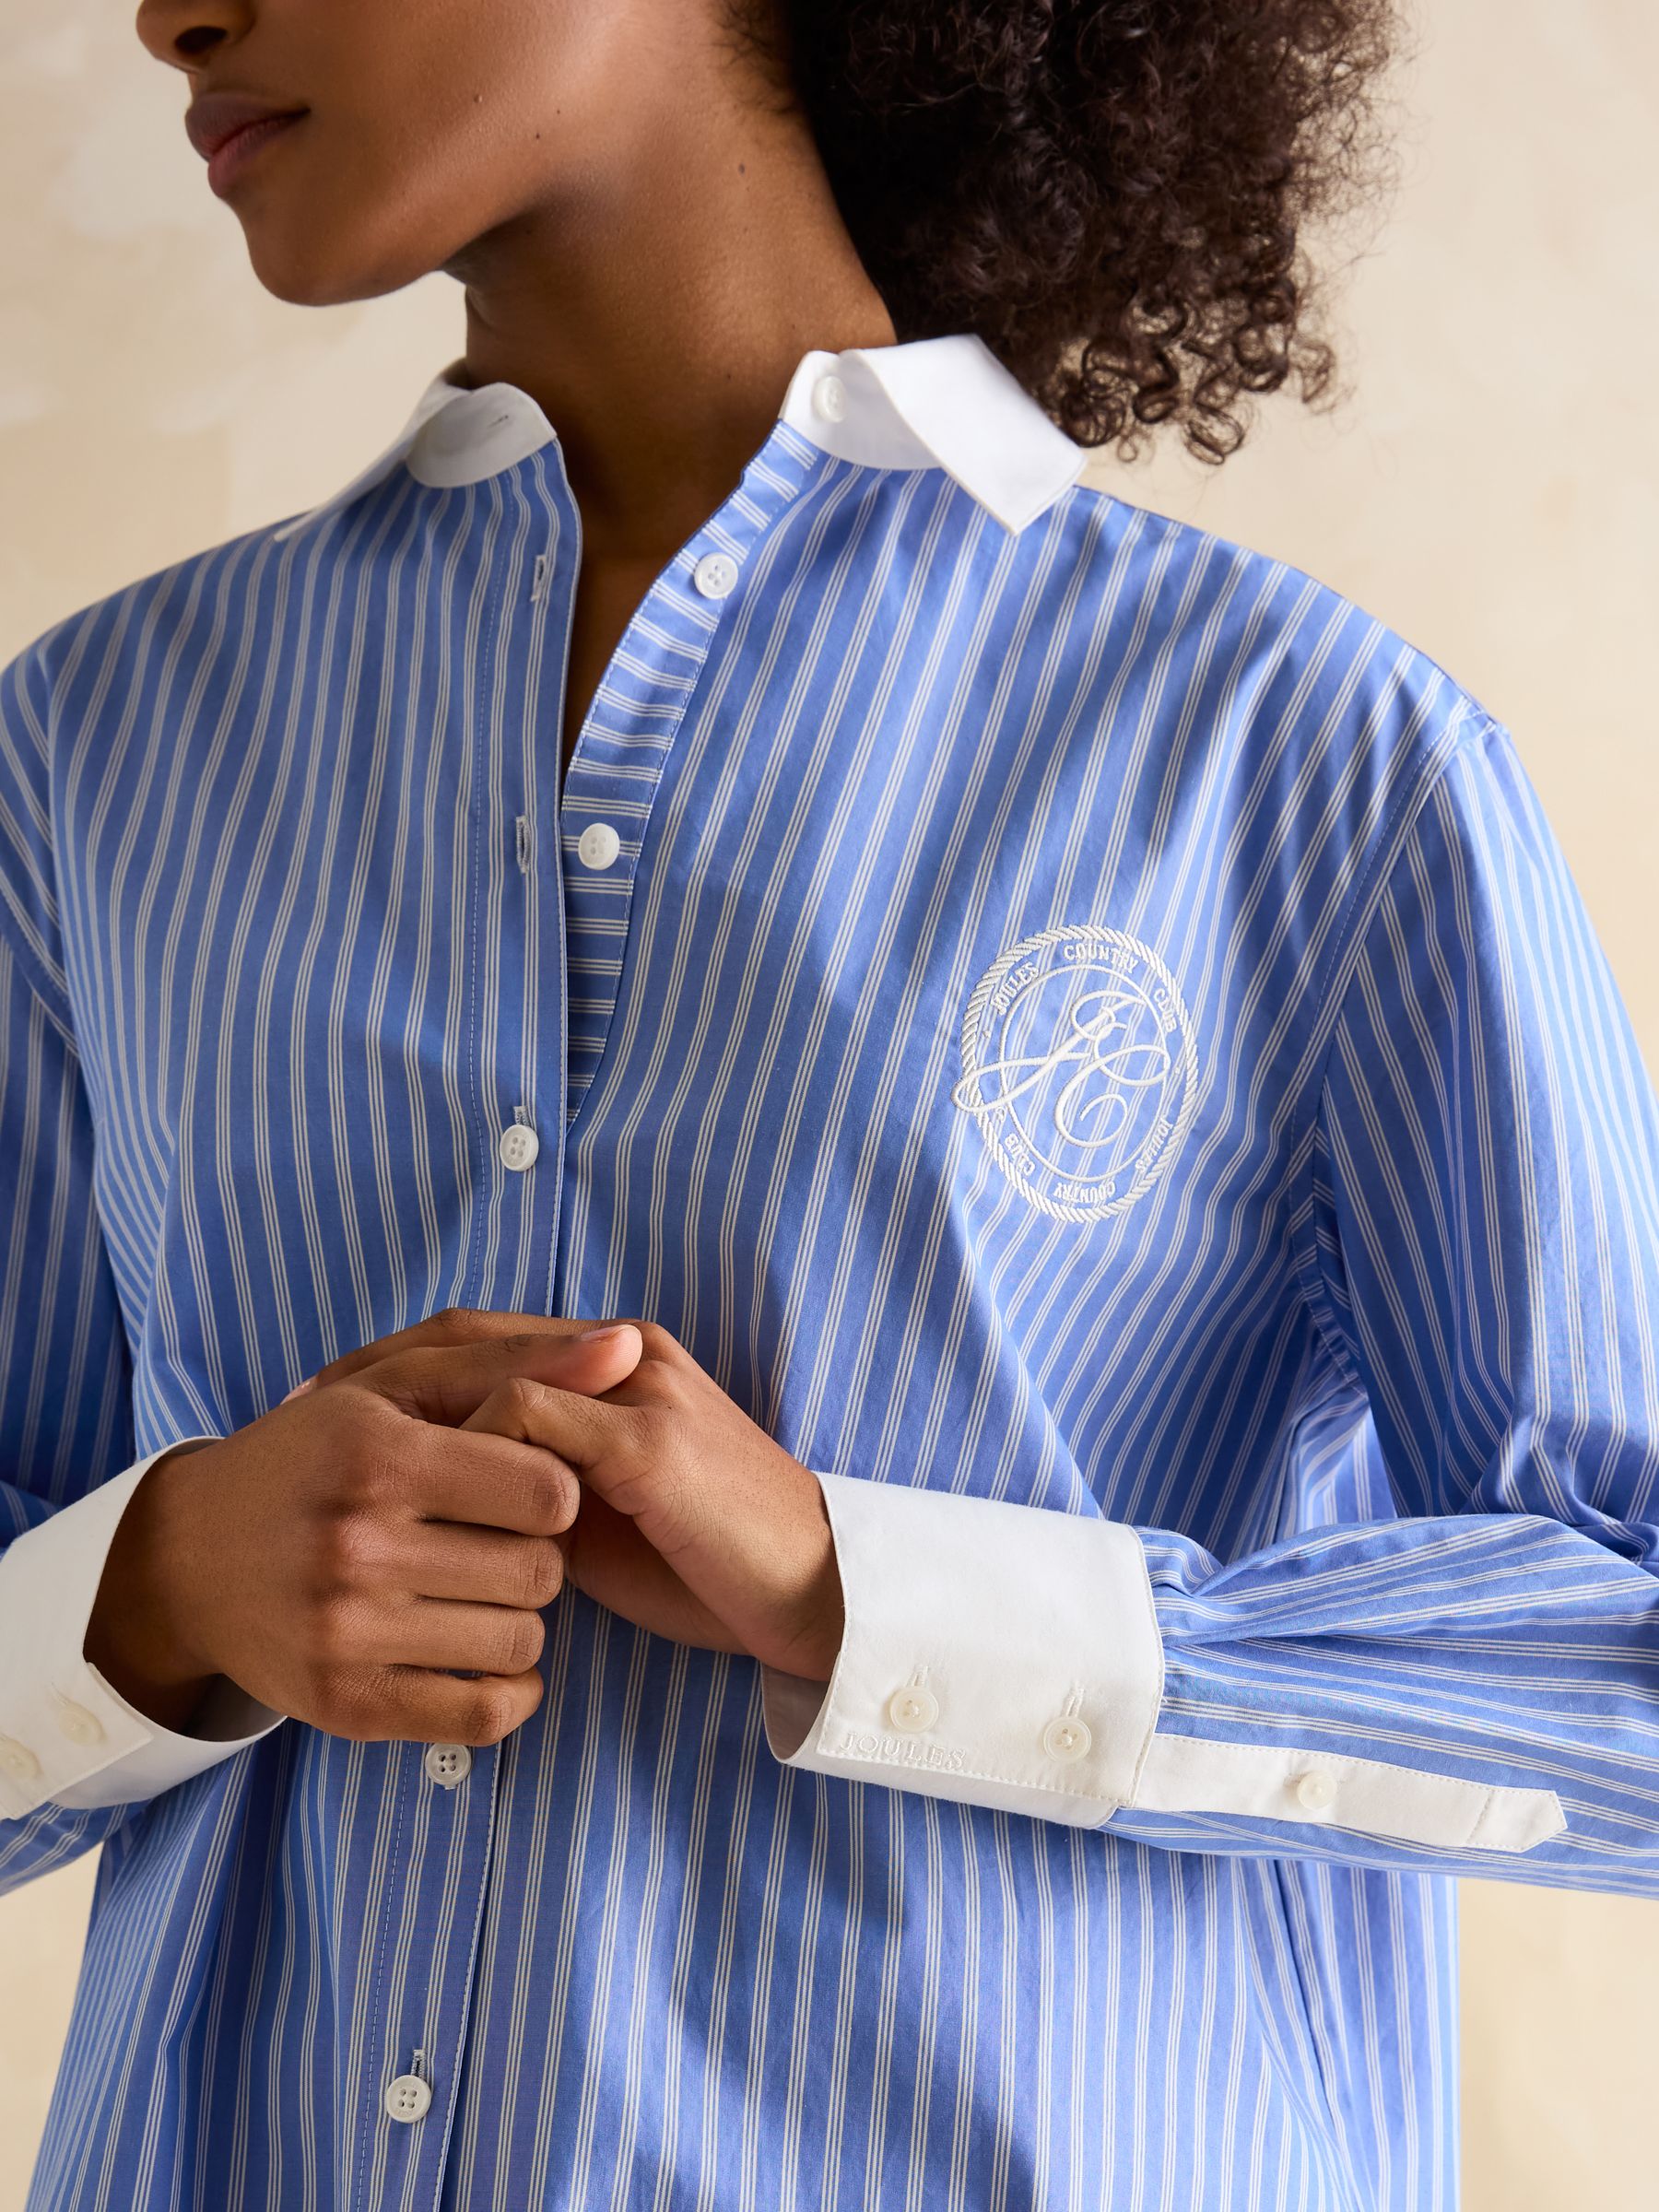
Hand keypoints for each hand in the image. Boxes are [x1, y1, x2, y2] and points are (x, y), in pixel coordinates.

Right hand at [84, 1321, 644, 1745]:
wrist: (185, 1557)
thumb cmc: (312, 1455)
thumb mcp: (397, 1384)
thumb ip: (517, 1363)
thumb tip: (629, 1343)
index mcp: (379, 1455)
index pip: (547, 1491)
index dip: (555, 1488)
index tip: (524, 1486)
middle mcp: (357, 1545)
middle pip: (541, 1571)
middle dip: (538, 1555)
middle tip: (496, 1542)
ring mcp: (346, 1632)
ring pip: (524, 1642)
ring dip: (520, 1619)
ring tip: (477, 1590)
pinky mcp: (344, 1705)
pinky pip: (484, 1714)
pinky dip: (507, 1690)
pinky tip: (482, 1653)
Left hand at [306, 1308, 845, 1681]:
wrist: (811, 1587)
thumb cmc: (707, 1560)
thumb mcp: (602, 1514)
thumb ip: (534, 1485)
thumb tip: (446, 1499)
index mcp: (614, 1362)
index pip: (477, 1338)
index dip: (388, 1368)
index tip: (309, 1409)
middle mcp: (622, 1355)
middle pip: (466, 1336)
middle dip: (371, 1375)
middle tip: (290, 1415)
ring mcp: (636, 1390)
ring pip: (489, 1367)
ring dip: (402, 1407)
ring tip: (326, 1449)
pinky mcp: (646, 1444)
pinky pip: (529, 1420)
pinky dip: (463, 1449)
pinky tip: (408, 1489)